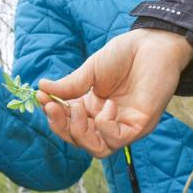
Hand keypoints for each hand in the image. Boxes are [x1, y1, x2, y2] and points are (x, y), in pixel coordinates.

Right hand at [37, 29, 192, 156]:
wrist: (152, 44)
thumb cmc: (124, 54)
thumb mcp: (91, 70)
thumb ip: (70, 85)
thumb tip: (41, 88)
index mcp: (93, 108)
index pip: (69, 126)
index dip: (54, 118)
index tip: (42, 99)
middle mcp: (107, 121)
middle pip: (81, 142)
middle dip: (62, 128)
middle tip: (53, 107)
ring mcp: (124, 125)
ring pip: (98, 149)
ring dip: (81, 133)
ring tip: (76, 108)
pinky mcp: (140, 125)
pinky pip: (118, 140)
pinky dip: (105, 127)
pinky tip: (107, 106)